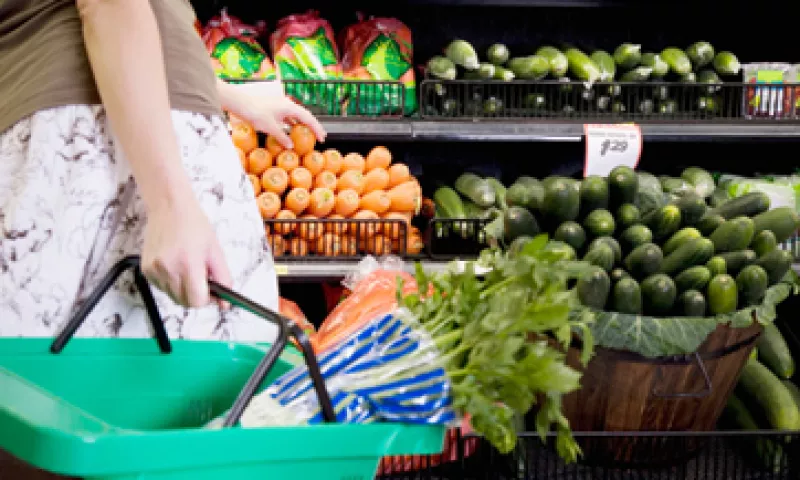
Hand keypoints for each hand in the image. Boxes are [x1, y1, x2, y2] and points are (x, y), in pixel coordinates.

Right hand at [141, 191, 231, 308]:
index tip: (211, 289)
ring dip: (183, 289)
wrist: (169, 207)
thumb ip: (223, 279)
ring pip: (173, 296)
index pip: (197, 301)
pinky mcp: (146, 270)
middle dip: (196, 295)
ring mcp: (154, 270)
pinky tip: (175, 265)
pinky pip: (162, 288)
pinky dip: (171, 283)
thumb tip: (225, 304)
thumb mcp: (216, 251)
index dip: (207, 298)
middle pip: (184, 302)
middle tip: (201, 277)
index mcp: (188, 264)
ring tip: (187, 266)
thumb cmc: (194, 226)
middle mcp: (168, 269)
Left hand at [219, 80, 326, 148]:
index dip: (317, 129)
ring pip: (295, 115)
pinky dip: (291, 123)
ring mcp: (279, 104)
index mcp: (289, 107)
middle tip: (319, 136)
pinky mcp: (273, 107)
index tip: (322, 138)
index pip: (308, 118)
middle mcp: (286, 104)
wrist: (239, 101)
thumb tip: (291, 146)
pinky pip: (286, 115)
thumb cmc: (255, 112)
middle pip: (304, 115)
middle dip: (312, 126)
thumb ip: (282, 137)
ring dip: (301, 124)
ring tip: (307, 134)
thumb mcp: (270, 128)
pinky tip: (290, 129)